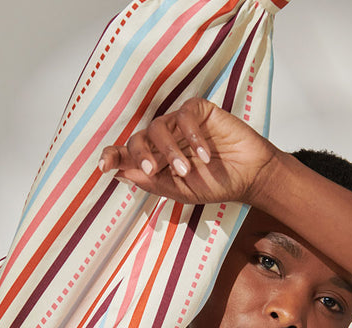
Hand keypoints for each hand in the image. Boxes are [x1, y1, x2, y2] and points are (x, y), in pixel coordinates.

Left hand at [98, 97, 277, 206]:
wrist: (248, 177)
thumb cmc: (215, 185)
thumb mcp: (179, 191)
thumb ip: (151, 182)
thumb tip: (120, 173)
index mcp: (156, 161)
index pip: (127, 154)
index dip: (112, 156)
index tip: (103, 166)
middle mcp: (164, 141)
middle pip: (137, 138)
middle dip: (139, 154)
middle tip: (150, 170)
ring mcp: (180, 125)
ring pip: (158, 127)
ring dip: (169, 151)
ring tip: (186, 170)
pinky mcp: (199, 111)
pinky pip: (185, 116)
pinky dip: (193, 137)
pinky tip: (205, 156)